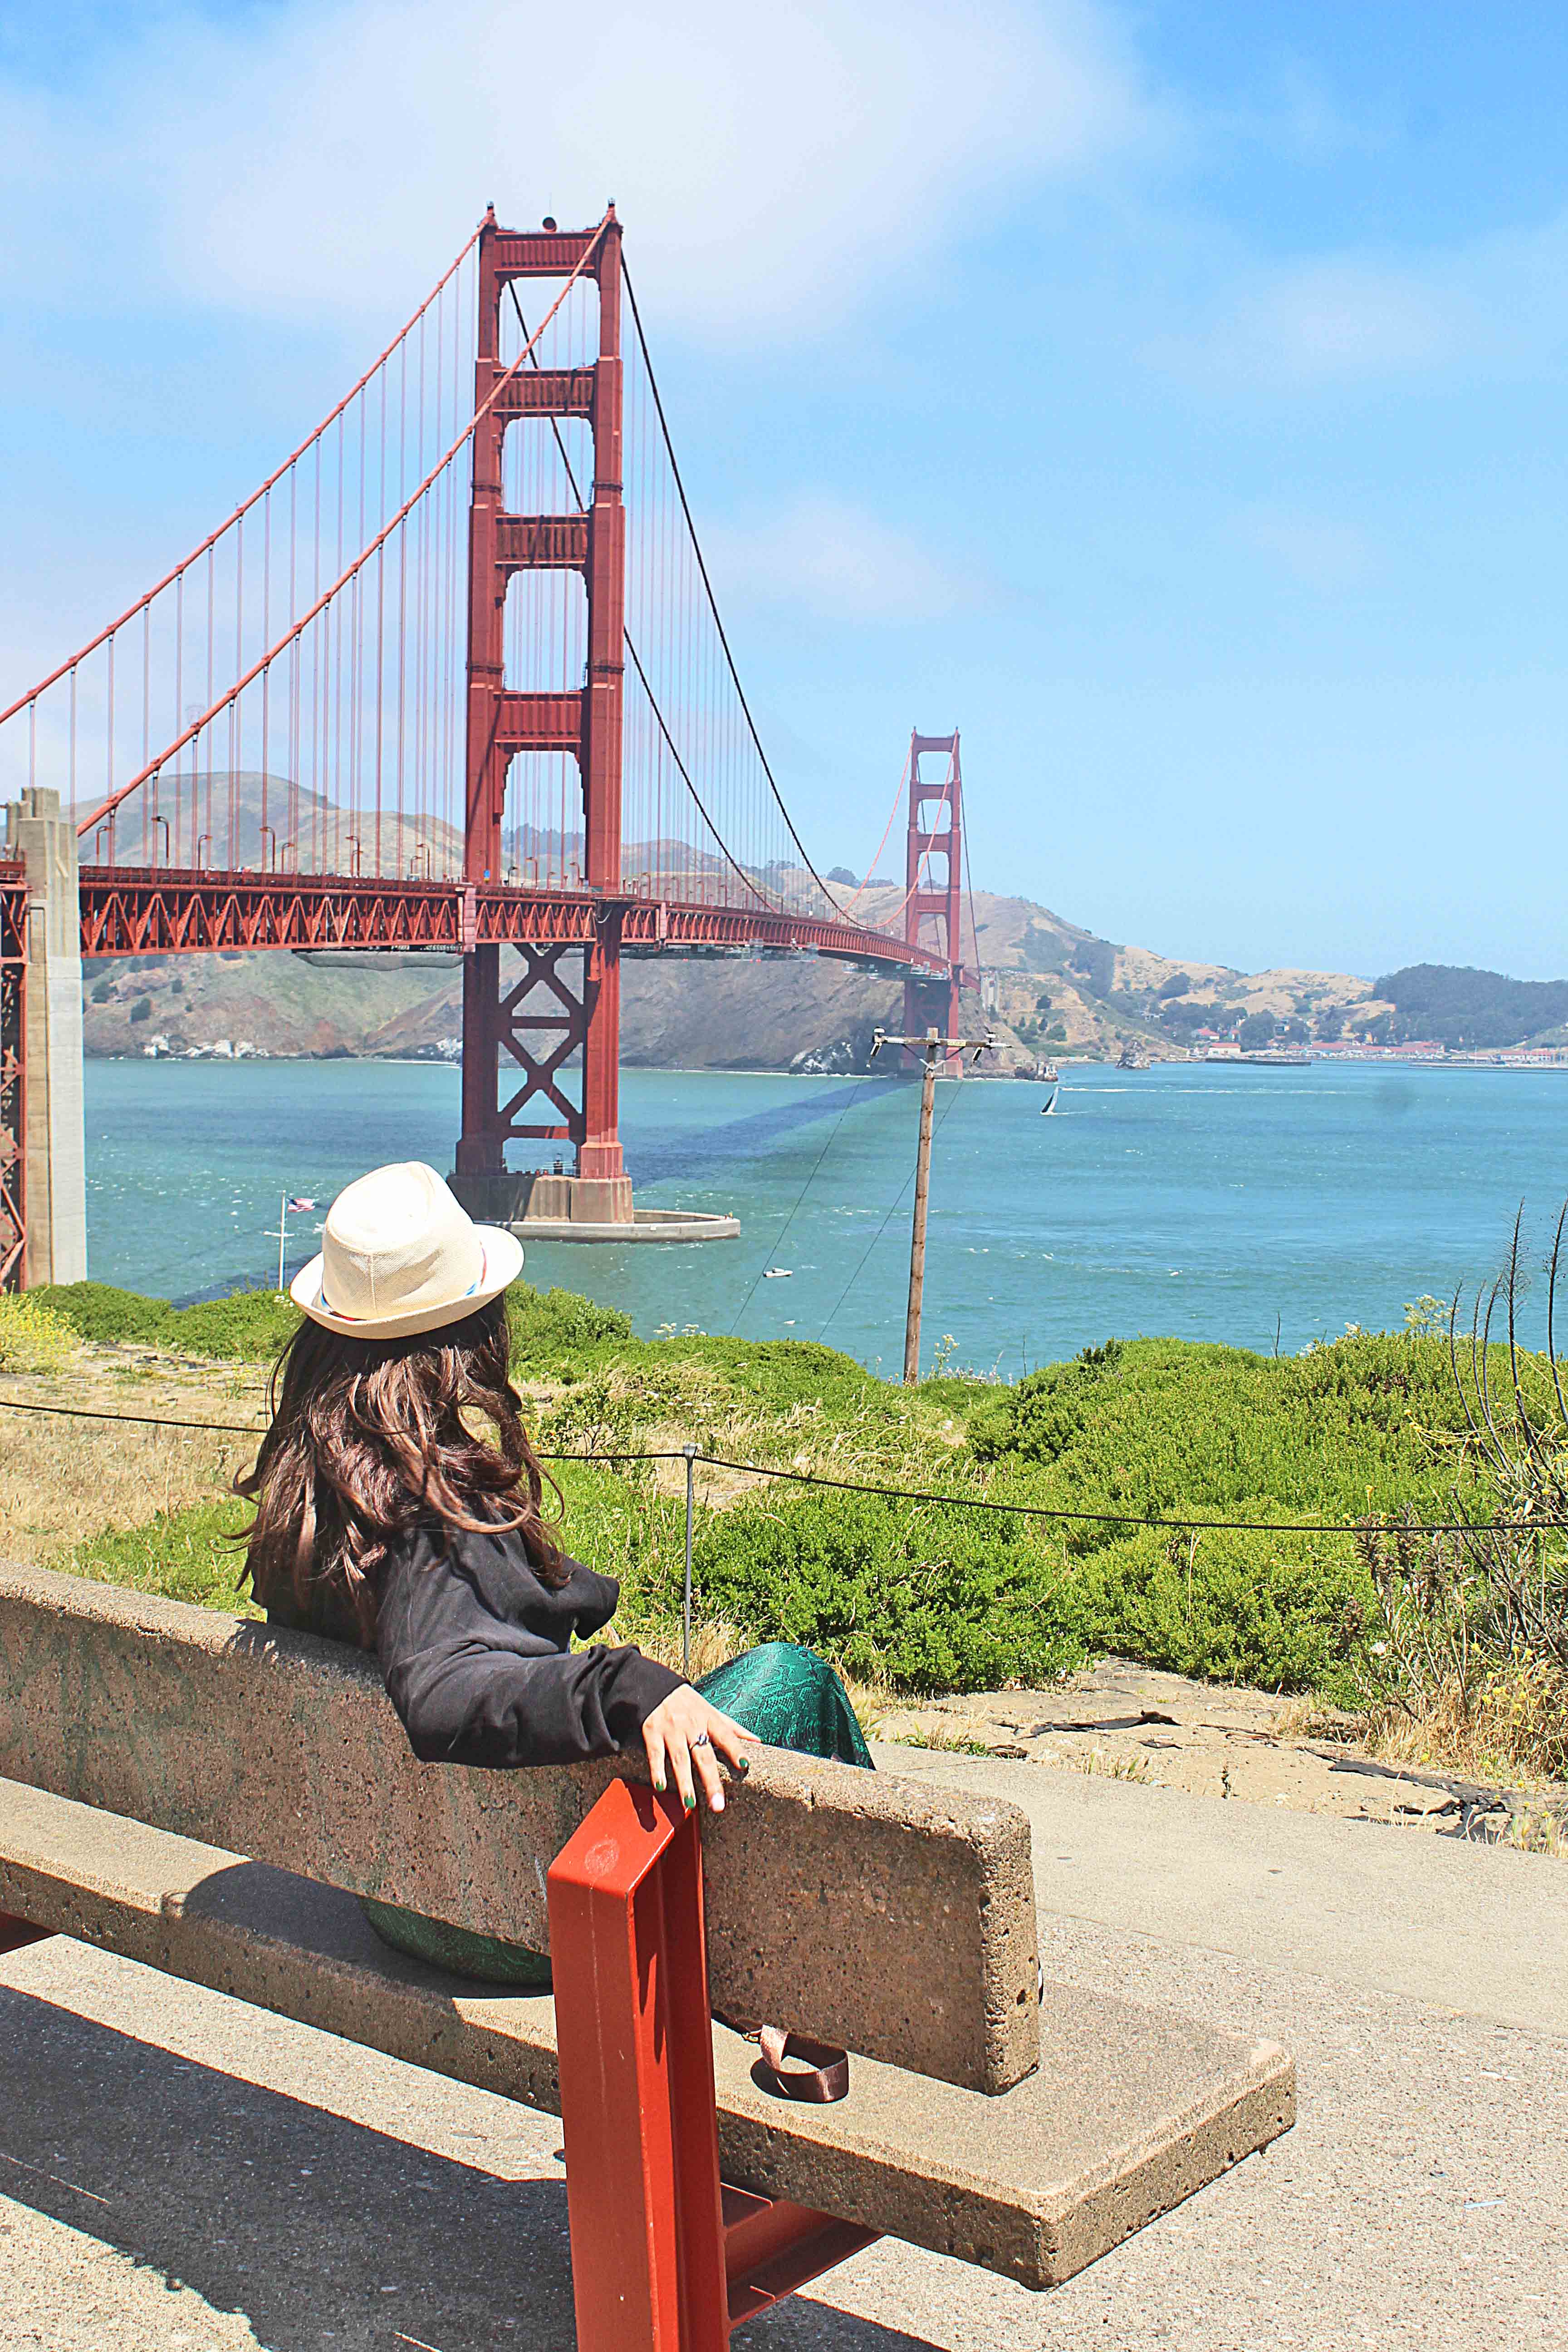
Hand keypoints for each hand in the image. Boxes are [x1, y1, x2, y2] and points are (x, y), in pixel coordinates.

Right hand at [641, 1688, 754, 1814]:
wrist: (655, 1687)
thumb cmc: (690, 1705)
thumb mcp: (712, 1712)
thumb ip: (733, 1728)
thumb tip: (758, 1741)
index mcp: (709, 1719)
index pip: (726, 1735)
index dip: (735, 1749)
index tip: (744, 1765)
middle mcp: (692, 1725)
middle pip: (704, 1755)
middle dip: (711, 1781)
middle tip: (718, 1805)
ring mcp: (671, 1730)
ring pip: (680, 1759)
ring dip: (685, 1783)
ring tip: (690, 1805)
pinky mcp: (652, 1732)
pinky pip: (655, 1755)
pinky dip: (657, 1771)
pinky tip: (661, 1787)